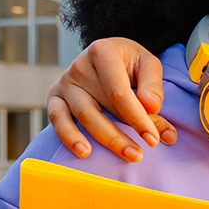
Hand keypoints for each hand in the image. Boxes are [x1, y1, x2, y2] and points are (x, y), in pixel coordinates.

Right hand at [45, 38, 176, 161]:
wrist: (106, 56)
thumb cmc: (129, 63)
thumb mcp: (147, 64)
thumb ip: (153, 86)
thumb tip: (152, 107)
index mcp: (103, 53)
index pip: (119, 92)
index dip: (136, 118)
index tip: (153, 139)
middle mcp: (79, 66)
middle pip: (101, 106)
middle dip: (122, 134)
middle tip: (139, 155)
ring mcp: (65, 82)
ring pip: (83, 115)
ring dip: (105, 139)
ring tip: (124, 156)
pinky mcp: (55, 97)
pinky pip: (57, 118)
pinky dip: (69, 136)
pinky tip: (84, 152)